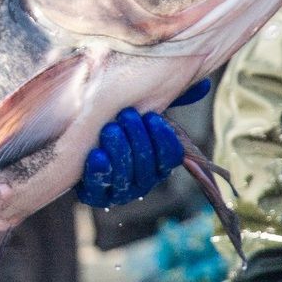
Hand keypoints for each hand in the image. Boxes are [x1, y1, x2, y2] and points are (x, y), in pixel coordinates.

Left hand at [75, 79, 210, 207]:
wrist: (78, 134)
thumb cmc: (117, 119)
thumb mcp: (141, 106)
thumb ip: (169, 98)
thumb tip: (203, 86)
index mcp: (159, 161)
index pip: (170, 156)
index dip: (164, 140)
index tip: (153, 117)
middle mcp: (143, 179)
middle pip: (147, 167)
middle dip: (138, 141)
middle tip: (126, 115)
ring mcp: (119, 191)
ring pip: (125, 178)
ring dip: (120, 153)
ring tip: (110, 130)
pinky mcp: (95, 195)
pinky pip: (99, 190)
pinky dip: (99, 172)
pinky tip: (97, 154)